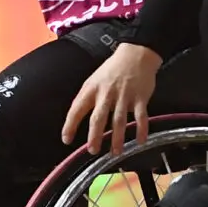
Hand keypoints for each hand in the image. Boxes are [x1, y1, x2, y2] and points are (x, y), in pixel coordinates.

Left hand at [61, 42, 161, 156]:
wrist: (136, 54)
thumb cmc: (113, 68)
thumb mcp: (94, 79)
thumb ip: (88, 97)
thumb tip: (79, 117)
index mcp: (92, 89)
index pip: (77, 109)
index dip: (70, 125)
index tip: (66, 139)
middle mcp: (107, 94)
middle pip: (98, 118)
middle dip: (95, 136)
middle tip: (93, 150)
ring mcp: (124, 96)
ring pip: (119, 120)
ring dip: (117, 138)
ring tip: (115, 152)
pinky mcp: (140, 98)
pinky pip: (140, 117)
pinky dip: (141, 130)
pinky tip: (139, 141)